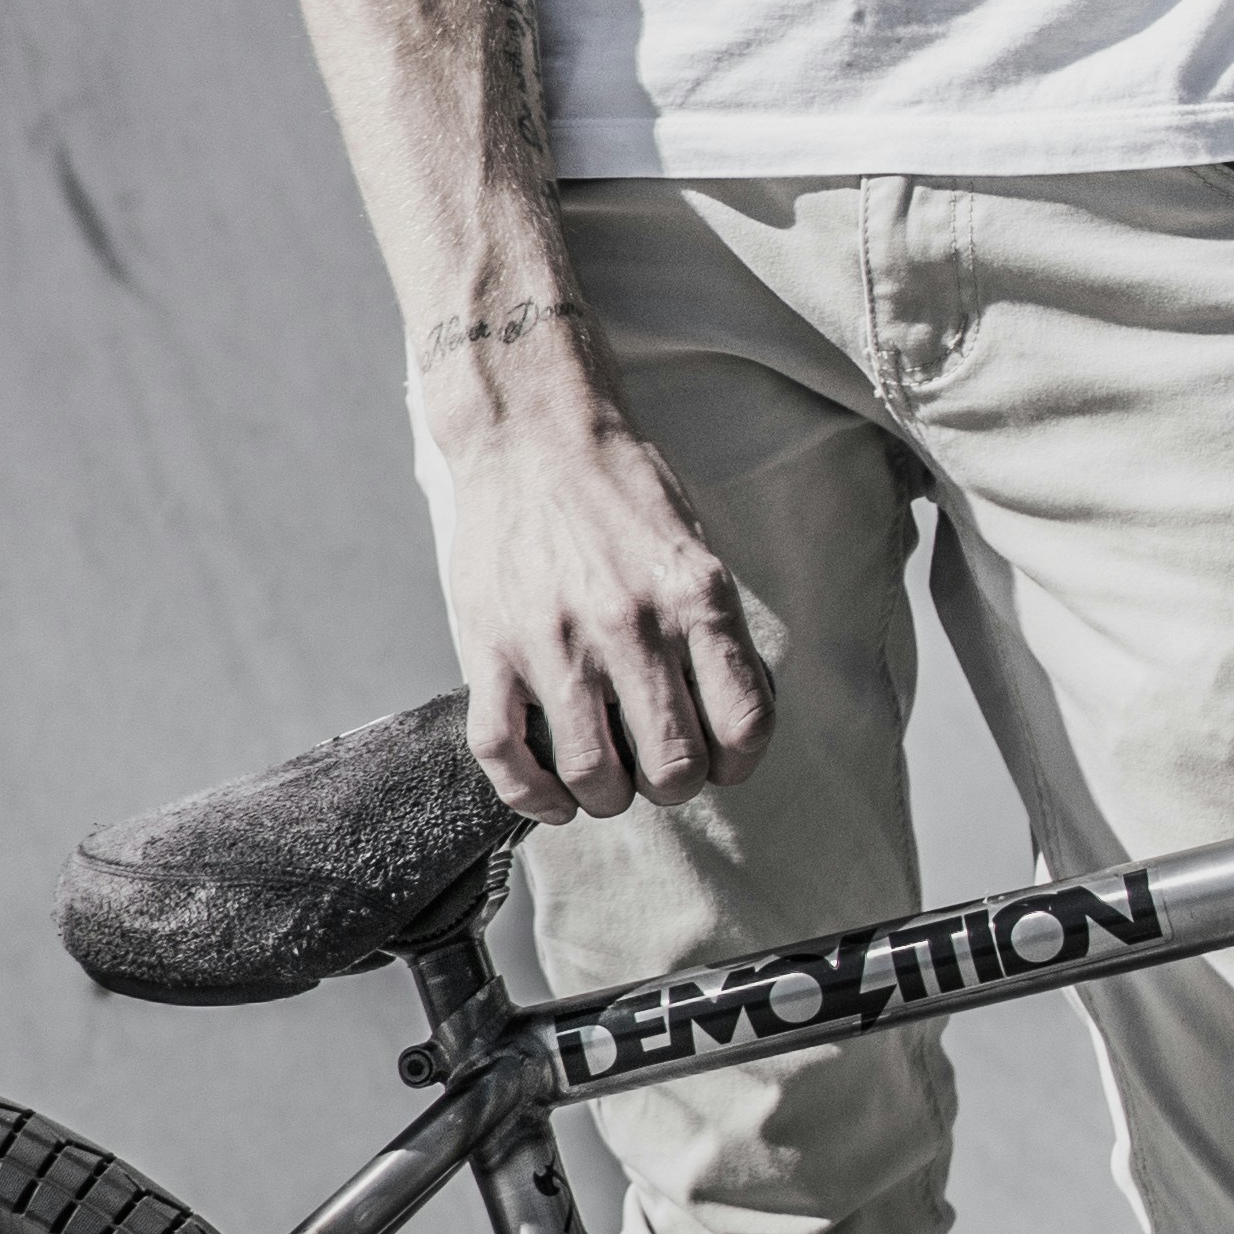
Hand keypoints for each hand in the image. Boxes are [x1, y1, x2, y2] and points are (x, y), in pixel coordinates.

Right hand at [422, 356, 777, 819]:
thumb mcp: (696, 548)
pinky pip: (505, 759)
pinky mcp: (489, 650)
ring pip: (593, 777)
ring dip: (607, 796)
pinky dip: (533, 798)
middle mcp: (631, 625)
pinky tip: (552, 795)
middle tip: (659, 766)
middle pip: (673, 769)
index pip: (744, 725)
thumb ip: (714, 630)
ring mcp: (555, 642)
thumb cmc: (620, 492)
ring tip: (607, 778)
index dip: (739, 762)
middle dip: (674, 785)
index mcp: (695, 598)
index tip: (723, 759)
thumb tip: (732, 717)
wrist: (531, 435)